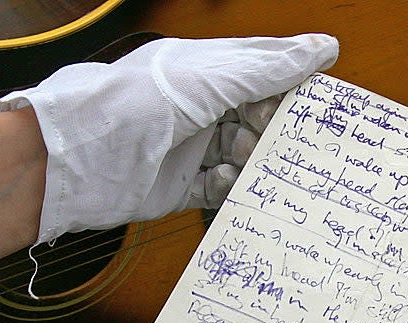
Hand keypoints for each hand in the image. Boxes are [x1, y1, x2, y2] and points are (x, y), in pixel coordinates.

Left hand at [0, 34, 338, 243]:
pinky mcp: (184, 185)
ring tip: (245, 157)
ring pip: (244, 155)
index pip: (264, 71)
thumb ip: (269, 68)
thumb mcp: (212, 78)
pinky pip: (223, 188)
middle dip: (273, 128)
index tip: (321, 102)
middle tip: (283, 137)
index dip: (293, 85)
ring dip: (252, 158)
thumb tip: (323, 49)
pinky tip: (224, 179)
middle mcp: (199, 106)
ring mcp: (191, 146)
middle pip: (258, 118)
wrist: (84, 160)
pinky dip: (230, 186)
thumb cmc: (139, 104)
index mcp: (205, 70)